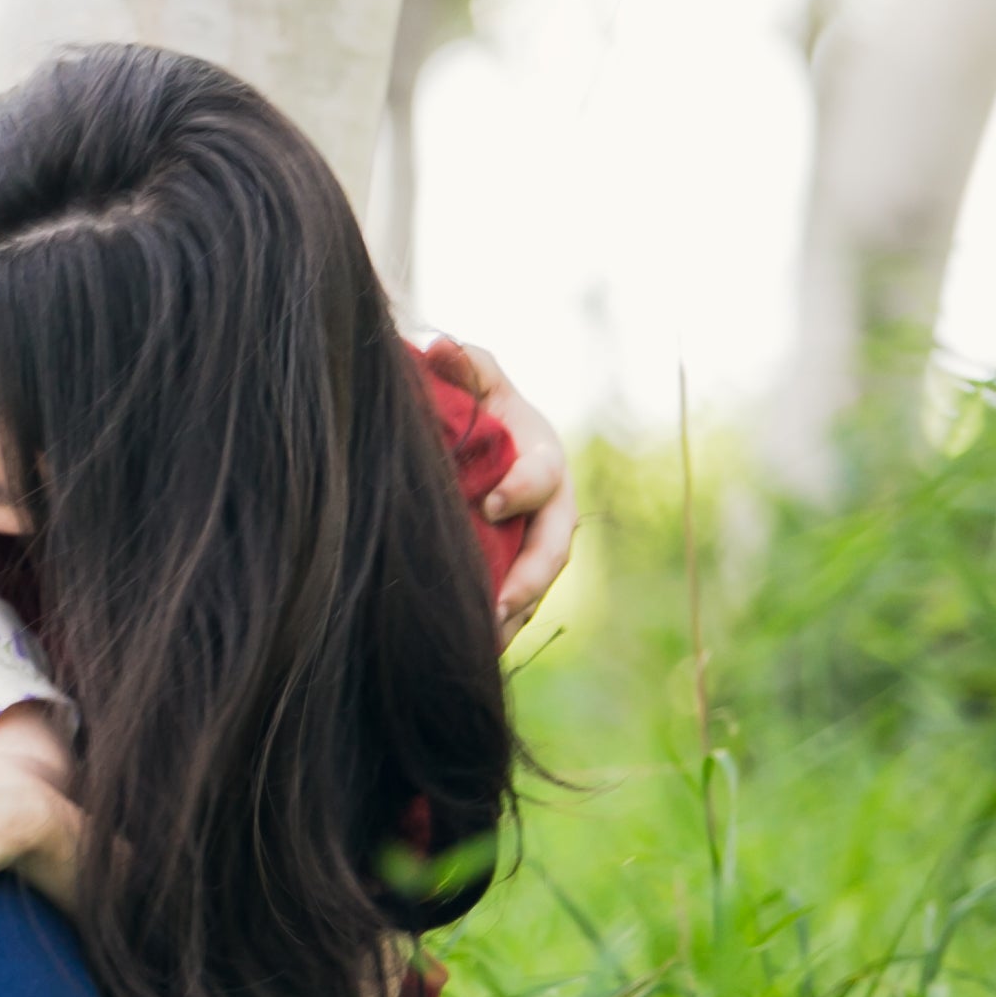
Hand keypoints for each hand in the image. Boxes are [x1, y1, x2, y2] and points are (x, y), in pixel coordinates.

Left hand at [424, 335, 576, 640]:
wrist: (473, 431)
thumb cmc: (471, 396)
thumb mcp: (472, 374)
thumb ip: (465, 364)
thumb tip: (441, 346)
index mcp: (542, 455)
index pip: (544, 476)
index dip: (523, 489)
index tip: (490, 503)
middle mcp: (550, 505)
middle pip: (554, 547)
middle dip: (531, 576)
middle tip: (500, 602)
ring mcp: (536, 538)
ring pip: (537, 583)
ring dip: (516, 614)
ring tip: (486, 642)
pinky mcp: (517, 563)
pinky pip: (516, 599)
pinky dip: (500, 625)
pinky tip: (472, 650)